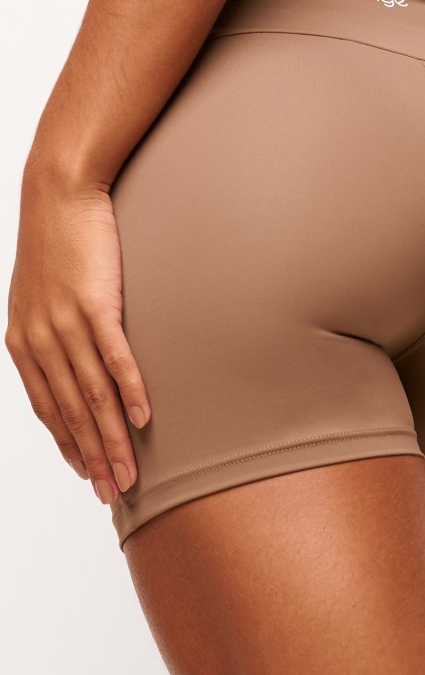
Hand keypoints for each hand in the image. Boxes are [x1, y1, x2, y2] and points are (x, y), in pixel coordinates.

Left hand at [5, 164, 150, 504]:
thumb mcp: (39, 291)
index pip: (46, 406)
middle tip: (110, 492)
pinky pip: (115, 358)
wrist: (59, 192)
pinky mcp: (96, 304)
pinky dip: (129, 392)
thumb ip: (47, 328)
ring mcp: (66, 322)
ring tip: (129, 473)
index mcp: (23, 340)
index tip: (84, 472)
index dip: (66, 444)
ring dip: (111, 439)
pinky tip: (142, 418)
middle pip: (70, 411)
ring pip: (92, 394)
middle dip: (91, 456)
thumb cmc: (55, 239)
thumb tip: (67, 355)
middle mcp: (40, 338)